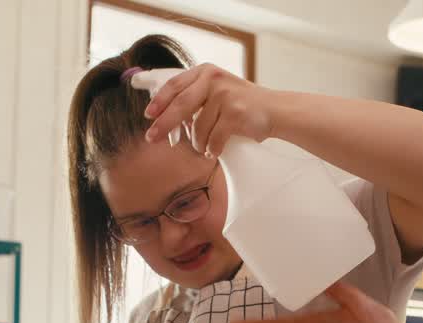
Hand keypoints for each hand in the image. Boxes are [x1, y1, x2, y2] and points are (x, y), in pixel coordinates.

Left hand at [143, 63, 275, 156]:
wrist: (275, 110)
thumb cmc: (241, 106)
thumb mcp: (216, 93)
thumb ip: (192, 100)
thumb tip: (161, 121)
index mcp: (205, 72)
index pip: (175, 85)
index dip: (160, 101)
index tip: (148, 116)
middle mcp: (213, 79)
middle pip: (180, 106)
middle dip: (164, 124)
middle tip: (151, 138)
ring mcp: (225, 95)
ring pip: (198, 129)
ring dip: (199, 144)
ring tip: (206, 147)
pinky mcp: (235, 113)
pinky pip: (213, 140)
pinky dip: (212, 149)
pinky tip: (216, 150)